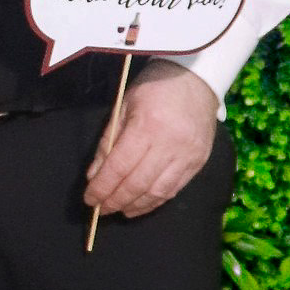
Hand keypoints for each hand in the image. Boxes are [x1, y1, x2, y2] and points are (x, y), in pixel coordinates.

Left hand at [84, 64, 219, 219]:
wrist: (196, 79)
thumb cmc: (154, 89)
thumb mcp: (124, 106)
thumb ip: (108, 141)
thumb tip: (94, 175)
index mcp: (147, 126)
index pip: (120, 166)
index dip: (102, 187)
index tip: (90, 199)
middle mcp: (170, 144)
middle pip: (138, 184)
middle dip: (116, 200)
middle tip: (102, 209)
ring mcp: (188, 155)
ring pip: (158, 192)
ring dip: (136, 206)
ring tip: (120, 210)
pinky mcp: (199, 162)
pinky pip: (175, 189)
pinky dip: (155, 201)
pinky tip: (141, 204)